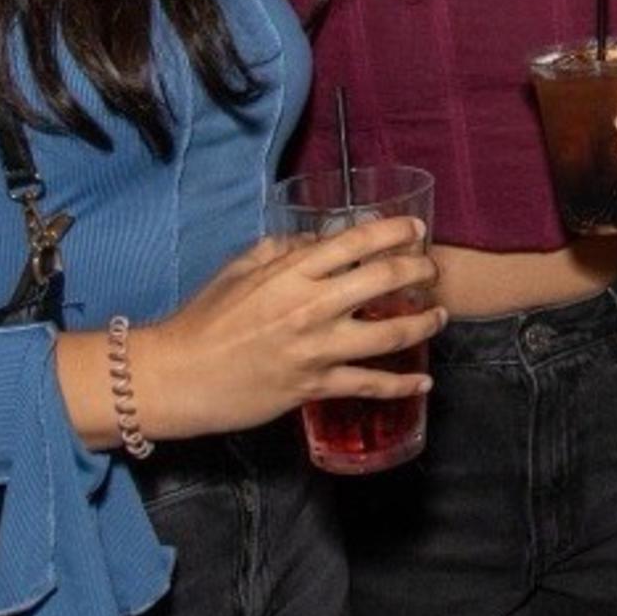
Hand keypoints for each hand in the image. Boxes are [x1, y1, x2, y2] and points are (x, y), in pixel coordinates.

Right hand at [135, 217, 443, 441]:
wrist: (178, 376)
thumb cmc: (205, 319)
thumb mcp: (241, 269)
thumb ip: (283, 250)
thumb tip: (319, 239)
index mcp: (291, 272)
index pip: (356, 241)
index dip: (394, 231)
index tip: (416, 229)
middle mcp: (311, 306)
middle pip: (384, 280)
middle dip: (419, 271)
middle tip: (431, 271)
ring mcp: (316, 349)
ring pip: (389, 334)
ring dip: (424, 324)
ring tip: (439, 316)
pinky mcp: (314, 386)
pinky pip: (369, 385)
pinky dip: (402, 386)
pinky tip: (423, 384)